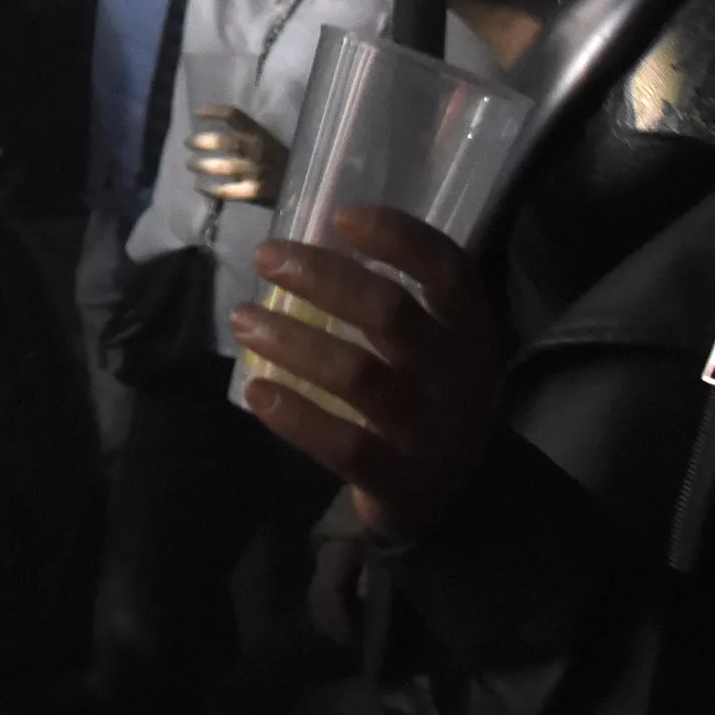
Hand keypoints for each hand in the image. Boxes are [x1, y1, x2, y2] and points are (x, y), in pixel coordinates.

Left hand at [187, 107, 289, 206]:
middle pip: (224, 141)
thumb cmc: (283, 162)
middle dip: (202, 141)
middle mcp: (257, 150)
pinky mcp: (255, 192)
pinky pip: (227, 191)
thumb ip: (249, 138)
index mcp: (261, 134)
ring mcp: (256, 172)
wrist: (304, 187)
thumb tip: (216, 136)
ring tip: (190, 164)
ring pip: (223, 166)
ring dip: (202, 165)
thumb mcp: (269, 142)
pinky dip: (210, 190)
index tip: (197, 113)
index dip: (214, 112)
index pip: (234, 116)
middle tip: (188, 142)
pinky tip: (200, 187)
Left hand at [230, 206, 502, 547]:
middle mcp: (457, 376)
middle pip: (388, 313)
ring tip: (244, 318)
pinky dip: (295, 415)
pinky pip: (342, 443)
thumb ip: (388, 303)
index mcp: (470, 330)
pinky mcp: (398, 478)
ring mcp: (429, 430)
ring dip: (292, 340)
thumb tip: (304, 249)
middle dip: (321, 277)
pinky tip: (256, 389)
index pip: (447, 269)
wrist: (456, 497)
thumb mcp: (432, 346)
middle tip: (267, 257)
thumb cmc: (425, 396)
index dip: (397, 238)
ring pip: (356, 375)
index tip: (340, 216)